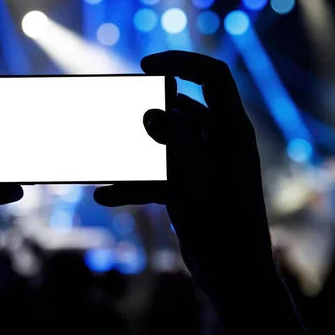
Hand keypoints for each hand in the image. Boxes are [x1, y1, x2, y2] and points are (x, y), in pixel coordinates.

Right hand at [94, 52, 304, 334]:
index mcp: (231, 130)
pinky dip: (135, 181)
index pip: (213, 76)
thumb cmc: (217, 222)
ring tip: (103, 158)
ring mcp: (205, 165)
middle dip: (145, 113)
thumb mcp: (189, 174)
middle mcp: (220, 141)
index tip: (146, 66)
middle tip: (115, 113)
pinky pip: (160, 174)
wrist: (230, 272)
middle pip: (181, 110)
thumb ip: (172, 136)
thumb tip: (152, 108)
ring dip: (135, 153)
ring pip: (165, 145)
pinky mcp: (192, 187)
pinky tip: (105, 193)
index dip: (182, 62)